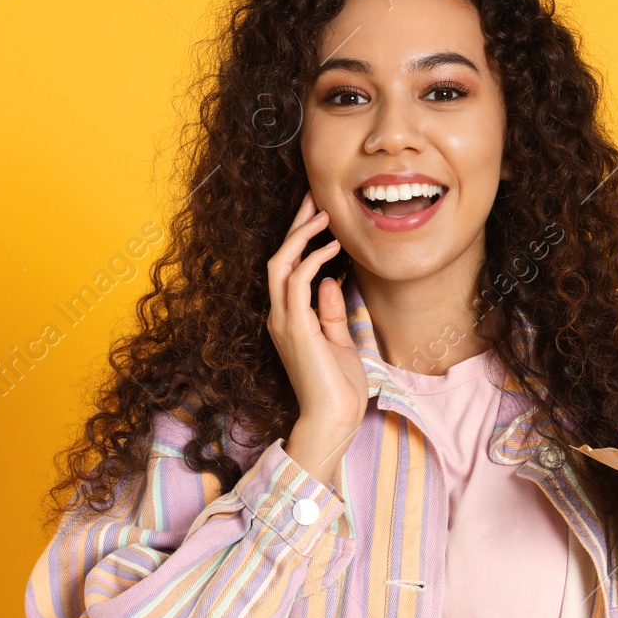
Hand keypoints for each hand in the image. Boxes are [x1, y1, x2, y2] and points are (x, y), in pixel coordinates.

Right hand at [267, 192, 368, 485]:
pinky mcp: (295, 327)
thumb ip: (330, 312)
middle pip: (278, 258)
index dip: (299, 239)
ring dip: (302, 235)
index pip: (287, 269)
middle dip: (295, 226)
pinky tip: (333, 246)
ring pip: (281, 263)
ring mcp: (283, 321)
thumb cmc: (338, 388)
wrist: (333, 420)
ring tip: (324, 213)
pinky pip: (297, 281)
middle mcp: (279, 317)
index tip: (317, 214)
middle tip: (314, 197)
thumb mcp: (338, 342)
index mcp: (288, 320)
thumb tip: (329, 282)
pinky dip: (313, 258)